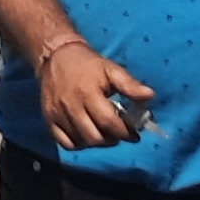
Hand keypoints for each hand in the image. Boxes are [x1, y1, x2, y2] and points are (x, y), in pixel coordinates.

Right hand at [39, 38, 154, 148]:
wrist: (56, 56)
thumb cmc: (88, 64)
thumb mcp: (111, 69)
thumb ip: (130, 85)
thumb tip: (151, 96)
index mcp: (88, 93)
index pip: (109, 122)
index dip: (125, 132)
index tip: (134, 134)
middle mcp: (71, 106)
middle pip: (94, 137)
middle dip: (112, 140)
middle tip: (118, 134)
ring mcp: (58, 114)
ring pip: (81, 142)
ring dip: (96, 142)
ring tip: (104, 133)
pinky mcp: (49, 118)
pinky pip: (64, 143)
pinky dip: (78, 144)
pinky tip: (86, 135)